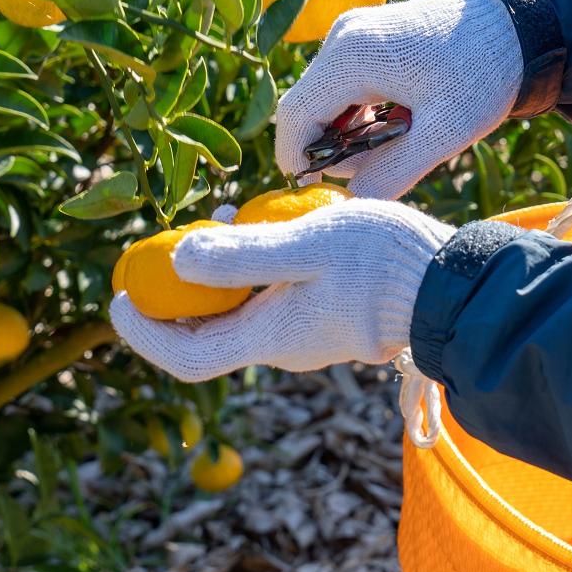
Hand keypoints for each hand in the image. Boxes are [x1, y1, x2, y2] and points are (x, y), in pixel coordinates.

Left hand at [109, 200, 453, 381]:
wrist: (454, 284)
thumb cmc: (385, 262)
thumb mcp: (308, 244)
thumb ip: (243, 255)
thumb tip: (177, 260)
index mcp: (271, 337)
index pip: (187, 355)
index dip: (143, 333)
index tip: (117, 297)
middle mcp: (284, 346)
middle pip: (210, 331)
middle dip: (180, 292)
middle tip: (167, 244)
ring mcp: (309, 334)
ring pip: (244, 309)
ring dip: (222, 271)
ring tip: (225, 216)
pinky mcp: (330, 317)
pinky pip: (275, 297)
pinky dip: (256, 267)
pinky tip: (270, 224)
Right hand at [275, 0, 522, 199]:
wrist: (515, 24)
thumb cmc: (483, 75)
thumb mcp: (443, 132)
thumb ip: (394, 172)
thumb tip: (351, 200)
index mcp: (352, 57)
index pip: (296, 118)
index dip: (297, 160)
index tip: (317, 191)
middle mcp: (341, 38)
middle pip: (304, 107)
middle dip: (325, 148)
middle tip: (369, 173)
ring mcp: (349, 32)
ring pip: (321, 97)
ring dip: (343, 132)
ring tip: (394, 146)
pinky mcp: (361, 34)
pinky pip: (338, 83)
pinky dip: (354, 112)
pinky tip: (392, 124)